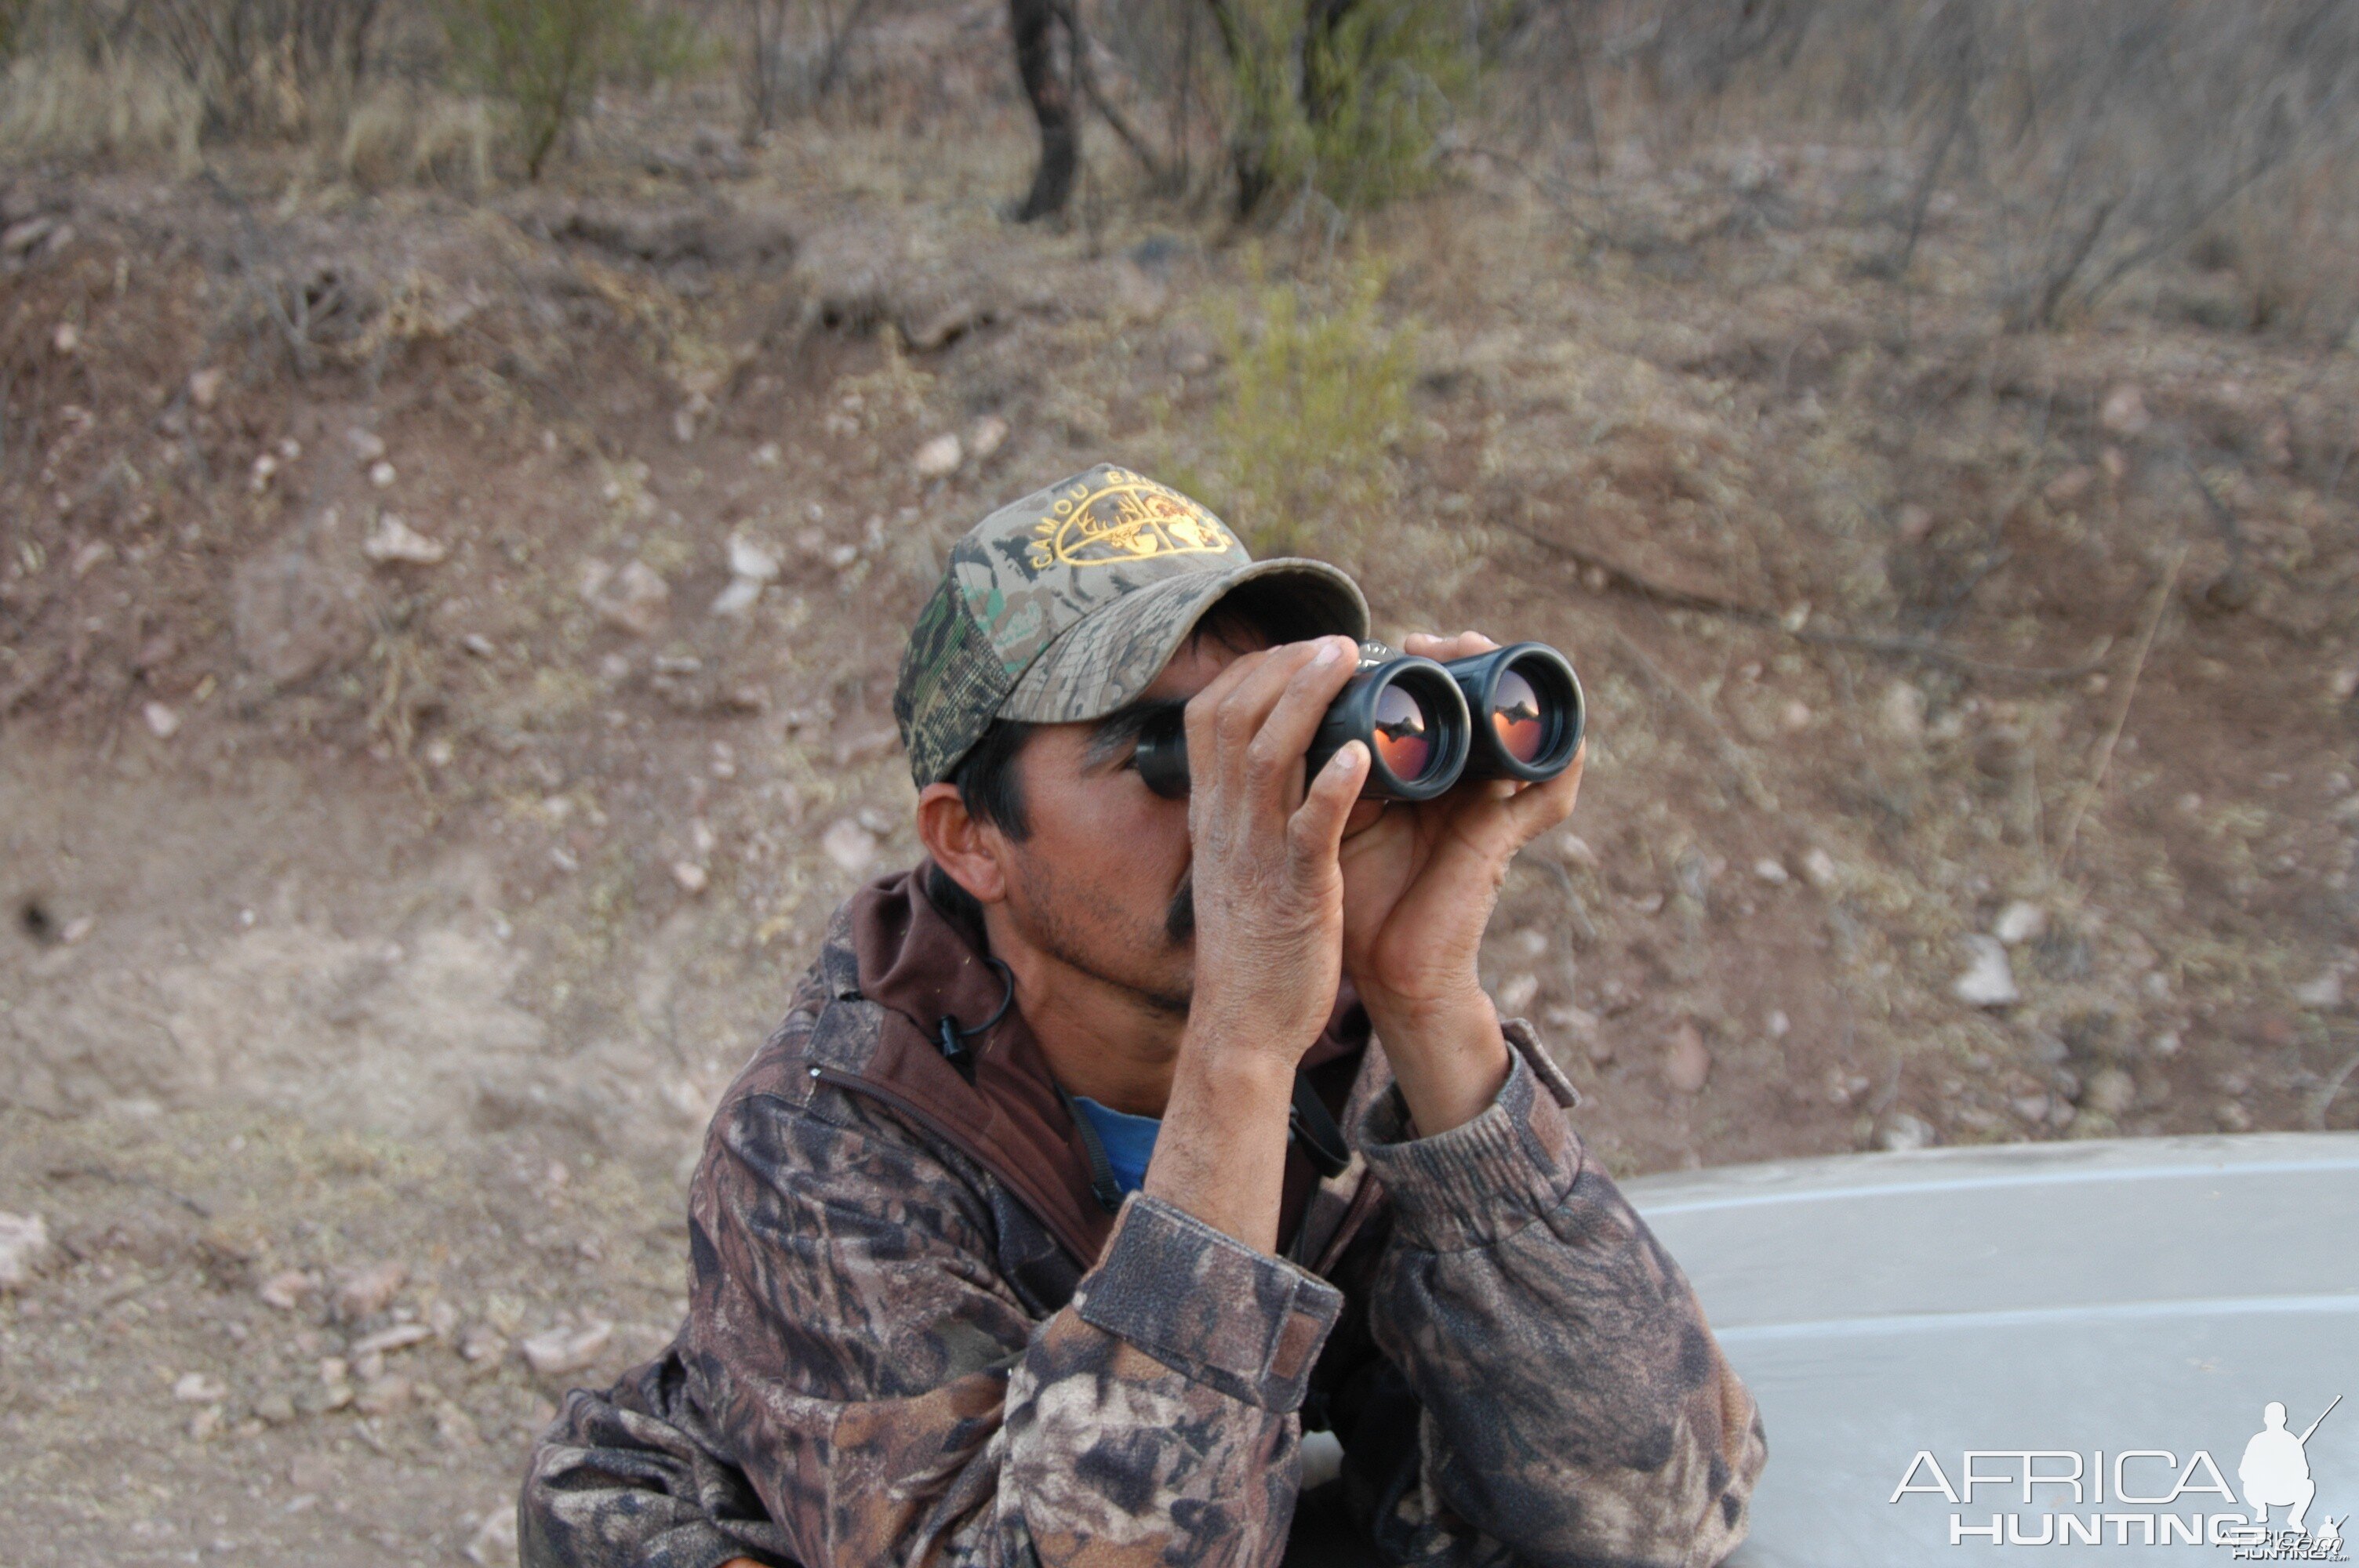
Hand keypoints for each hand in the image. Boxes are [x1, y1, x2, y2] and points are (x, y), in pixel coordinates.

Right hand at [1178, 634, 1369, 1069]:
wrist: (1240, 1027)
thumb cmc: (1250, 946)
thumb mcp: (1234, 864)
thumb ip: (1247, 814)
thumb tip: (1272, 767)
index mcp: (1212, 814)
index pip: (1212, 715)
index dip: (1254, 670)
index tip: (1301, 650)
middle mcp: (1226, 824)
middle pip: (1238, 717)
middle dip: (1287, 666)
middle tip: (1341, 641)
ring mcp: (1258, 855)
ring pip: (1271, 756)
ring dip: (1310, 699)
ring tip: (1351, 660)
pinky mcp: (1295, 893)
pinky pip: (1309, 829)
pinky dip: (1333, 787)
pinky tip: (1360, 755)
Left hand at [1337, 632, 1585, 1131]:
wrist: (1385, 976)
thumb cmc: (1354, 902)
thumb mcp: (1323, 827)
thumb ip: (1310, 785)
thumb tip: (1266, 731)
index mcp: (1420, 778)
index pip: (1432, 704)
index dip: (1414, 664)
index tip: (1369, 644)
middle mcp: (1461, 787)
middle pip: (1483, 704)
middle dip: (1460, 657)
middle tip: (1422, 638)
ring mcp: (1488, 811)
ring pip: (1522, 731)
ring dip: (1502, 687)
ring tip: (1467, 652)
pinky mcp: (1502, 842)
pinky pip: (1550, 793)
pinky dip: (1558, 759)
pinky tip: (1554, 728)